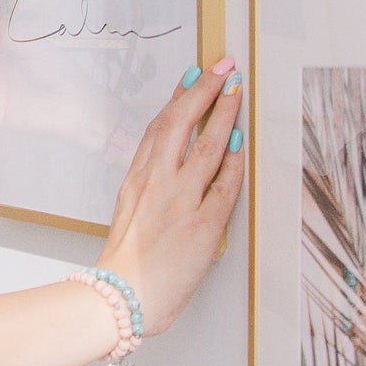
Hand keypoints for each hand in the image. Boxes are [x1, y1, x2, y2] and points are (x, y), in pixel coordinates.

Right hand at [97, 57, 245, 337]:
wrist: (123, 298)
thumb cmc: (127, 263)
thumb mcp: (129, 213)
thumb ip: (149, 187)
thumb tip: (171, 164)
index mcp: (137, 180)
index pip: (159, 127)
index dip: (179, 98)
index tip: (194, 75)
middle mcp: (157, 183)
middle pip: (181, 124)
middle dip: (204, 91)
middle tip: (223, 68)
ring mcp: (180, 201)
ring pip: (207, 147)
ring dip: (225, 115)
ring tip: (237, 92)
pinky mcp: (202, 224)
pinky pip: (225, 185)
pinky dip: (235, 162)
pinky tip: (242, 143)